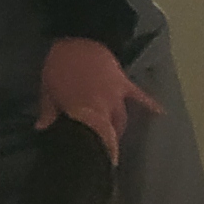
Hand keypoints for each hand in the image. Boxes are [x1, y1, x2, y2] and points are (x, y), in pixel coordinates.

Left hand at [37, 36, 161, 163]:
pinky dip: (150, 104)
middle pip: (110, 129)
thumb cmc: (58, 65)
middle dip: (107, 141)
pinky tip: (161, 114)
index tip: (105, 165)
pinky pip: (140, 95)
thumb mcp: (48, 89)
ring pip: (123, 117)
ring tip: (115, 138)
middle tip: (102, 151)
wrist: (77, 38)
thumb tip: (42, 130)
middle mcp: (105, 104)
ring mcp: (117, 94)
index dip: (103, 150)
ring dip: (119, 128)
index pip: (96, 134)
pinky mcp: (124, 83)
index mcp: (85, 108)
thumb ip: (48, 111)